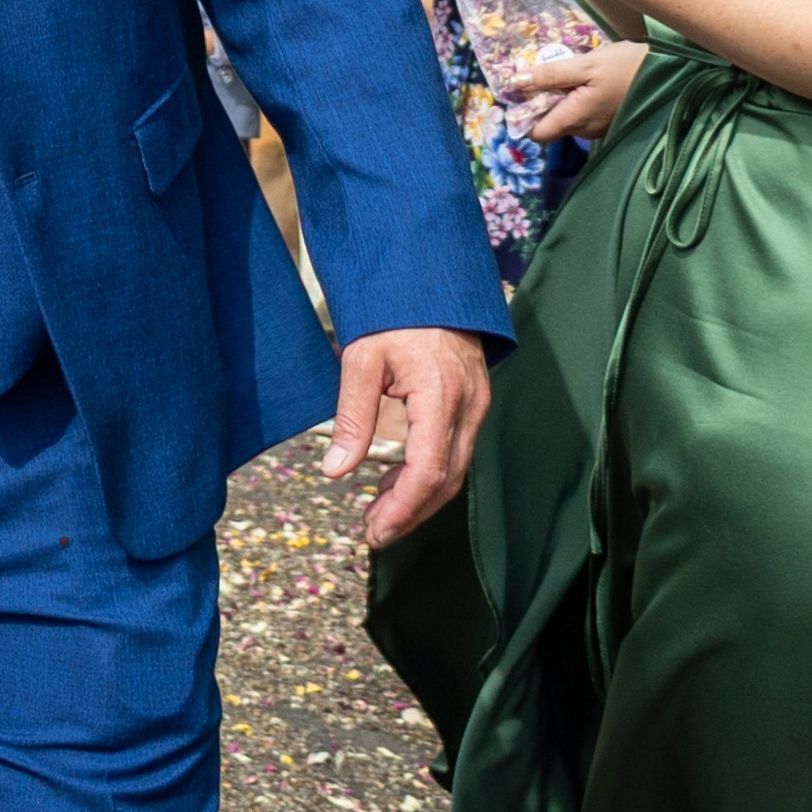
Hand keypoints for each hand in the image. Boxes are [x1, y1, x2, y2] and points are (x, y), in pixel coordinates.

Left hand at [326, 326, 488, 547]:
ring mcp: (477, 406)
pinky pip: (455, 450)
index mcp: (442, 397)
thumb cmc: (394, 314)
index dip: (402, 509)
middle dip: (410, 514)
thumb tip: (334, 471)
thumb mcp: (362, 359)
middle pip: (446, 480)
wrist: (432, 279)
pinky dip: (427, 473)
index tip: (374, 530)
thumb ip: (352, 418)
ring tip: (378, 513)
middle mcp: (469, 408)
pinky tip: (396, 482)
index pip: (429, 471)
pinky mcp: (474, 403)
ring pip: (454, 470)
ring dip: (418, 497)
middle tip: (372, 532)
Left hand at [496, 38, 639, 145]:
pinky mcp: (609, 121)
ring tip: (565, 74)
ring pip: (567, 119)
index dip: (524, 116)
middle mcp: (586, 130)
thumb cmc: (626, 66)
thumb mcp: (585, 64)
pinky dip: (576, 100)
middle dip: (542, 103)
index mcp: (576, 118)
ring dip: (560, 100)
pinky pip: (583, 115)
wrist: (670, 71)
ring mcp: (599, 128)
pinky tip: (583, 81)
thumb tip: (516, 82)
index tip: (521, 92)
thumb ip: (550, 75)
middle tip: (544, 74)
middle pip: (551, 125)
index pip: (537, 133)